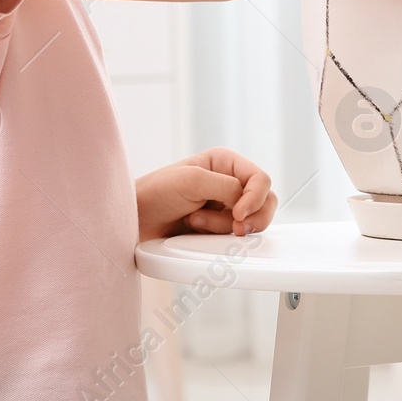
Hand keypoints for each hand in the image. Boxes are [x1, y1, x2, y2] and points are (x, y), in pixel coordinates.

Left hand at [135, 147, 277, 242]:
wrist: (137, 219)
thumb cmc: (157, 192)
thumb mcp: (192, 180)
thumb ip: (225, 186)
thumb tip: (245, 204)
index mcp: (225, 163)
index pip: (260, 179)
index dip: (255, 198)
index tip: (239, 213)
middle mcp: (229, 183)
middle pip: (265, 202)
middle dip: (251, 217)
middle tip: (236, 228)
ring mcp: (225, 207)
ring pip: (251, 222)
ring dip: (224, 226)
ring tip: (196, 221)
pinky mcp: (218, 227)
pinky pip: (234, 236)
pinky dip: (219, 237)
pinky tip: (198, 230)